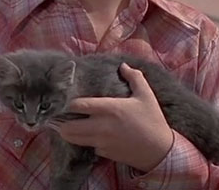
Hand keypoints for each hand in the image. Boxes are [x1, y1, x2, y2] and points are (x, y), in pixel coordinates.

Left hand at [58, 63, 173, 172]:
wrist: (160, 151)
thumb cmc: (153, 120)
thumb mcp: (146, 95)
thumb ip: (134, 77)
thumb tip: (123, 65)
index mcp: (109, 108)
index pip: (78, 105)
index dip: (68, 103)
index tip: (66, 99)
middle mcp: (101, 126)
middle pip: (69, 127)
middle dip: (60, 122)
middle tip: (58, 116)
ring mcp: (101, 142)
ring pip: (74, 139)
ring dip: (68, 133)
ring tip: (66, 125)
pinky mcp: (104, 154)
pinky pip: (88, 147)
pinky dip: (85, 141)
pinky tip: (87, 136)